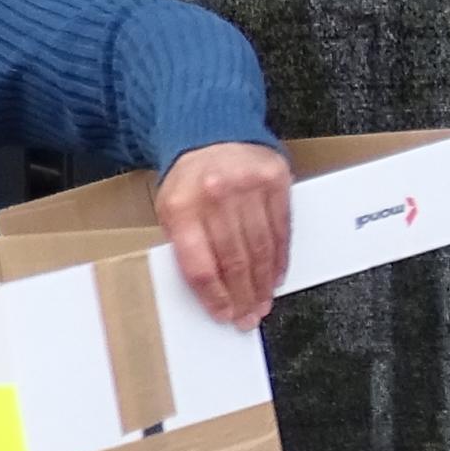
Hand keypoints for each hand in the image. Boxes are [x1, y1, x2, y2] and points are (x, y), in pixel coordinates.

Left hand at [156, 140, 293, 328]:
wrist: (211, 133)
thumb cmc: (187, 181)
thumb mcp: (168, 211)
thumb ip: (183, 245)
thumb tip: (208, 290)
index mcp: (181, 207)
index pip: (201, 265)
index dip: (215, 296)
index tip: (224, 314)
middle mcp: (216, 195)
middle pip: (234, 260)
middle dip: (243, 295)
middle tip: (247, 317)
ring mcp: (249, 186)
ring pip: (261, 248)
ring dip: (263, 283)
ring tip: (262, 303)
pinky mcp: (275, 179)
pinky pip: (281, 229)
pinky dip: (279, 257)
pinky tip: (275, 276)